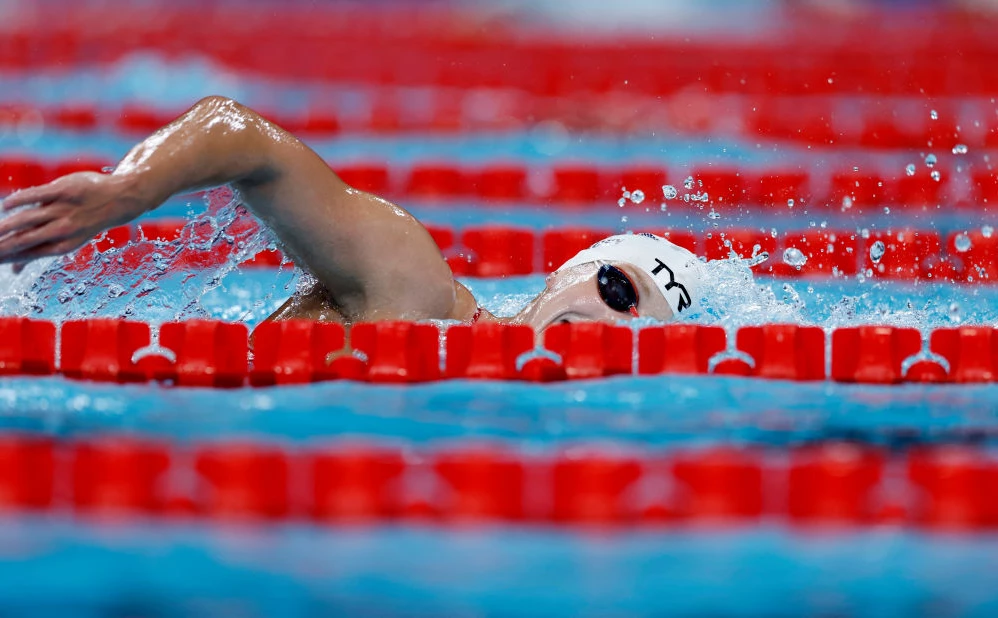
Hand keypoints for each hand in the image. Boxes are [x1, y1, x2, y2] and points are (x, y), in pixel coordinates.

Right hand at [0, 172, 147, 273]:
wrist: (119, 200)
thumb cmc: (85, 222)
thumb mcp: (66, 240)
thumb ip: (38, 251)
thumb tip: (15, 271)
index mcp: (62, 246)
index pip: (27, 254)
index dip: (6, 257)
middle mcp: (63, 230)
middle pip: (25, 239)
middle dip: (2, 245)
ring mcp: (64, 210)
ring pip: (28, 219)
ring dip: (6, 225)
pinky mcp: (64, 191)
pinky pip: (37, 195)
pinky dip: (20, 200)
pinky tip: (7, 206)